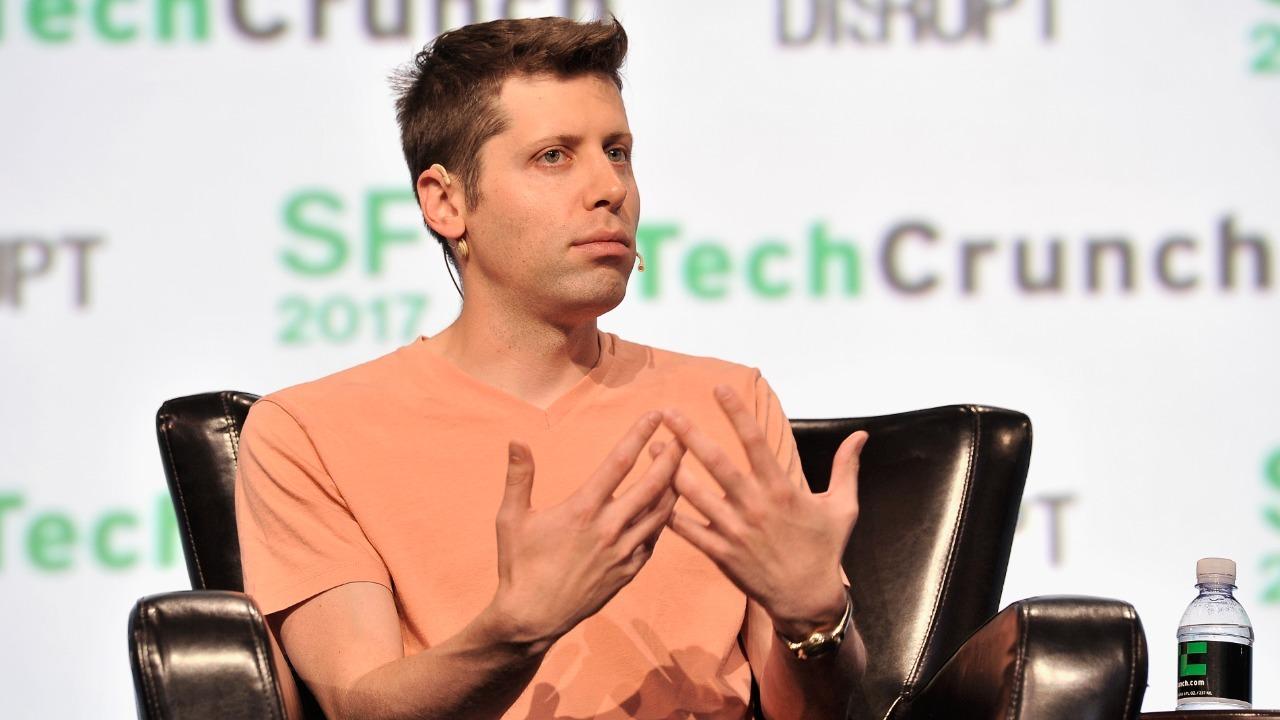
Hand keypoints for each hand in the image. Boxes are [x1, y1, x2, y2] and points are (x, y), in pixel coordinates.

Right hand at [487, 412, 683, 651]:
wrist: (533, 619)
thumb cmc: (519, 566)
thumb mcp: (511, 519)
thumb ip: (519, 477)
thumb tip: (517, 440)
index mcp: (583, 509)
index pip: (619, 462)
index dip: (640, 434)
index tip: (655, 414)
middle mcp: (609, 528)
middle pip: (653, 484)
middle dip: (673, 456)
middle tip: (685, 434)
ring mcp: (624, 551)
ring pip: (662, 512)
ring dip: (674, 485)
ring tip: (681, 465)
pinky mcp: (629, 571)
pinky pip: (655, 539)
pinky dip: (664, 519)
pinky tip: (665, 507)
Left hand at [662, 386, 866, 637]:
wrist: (808, 600)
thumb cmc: (825, 550)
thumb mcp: (843, 507)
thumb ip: (846, 468)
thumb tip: (861, 435)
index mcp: (782, 490)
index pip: (756, 442)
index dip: (737, 413)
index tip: (719, 388)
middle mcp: (755, 507)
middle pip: (717, 464)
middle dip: (690, 435)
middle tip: (667, 412)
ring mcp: (735, 531)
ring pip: (695, 495)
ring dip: (671, 469)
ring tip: (652, 446)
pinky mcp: (721, 553)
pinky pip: (688, 530)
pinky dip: (669, 512)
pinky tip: (651, 493)